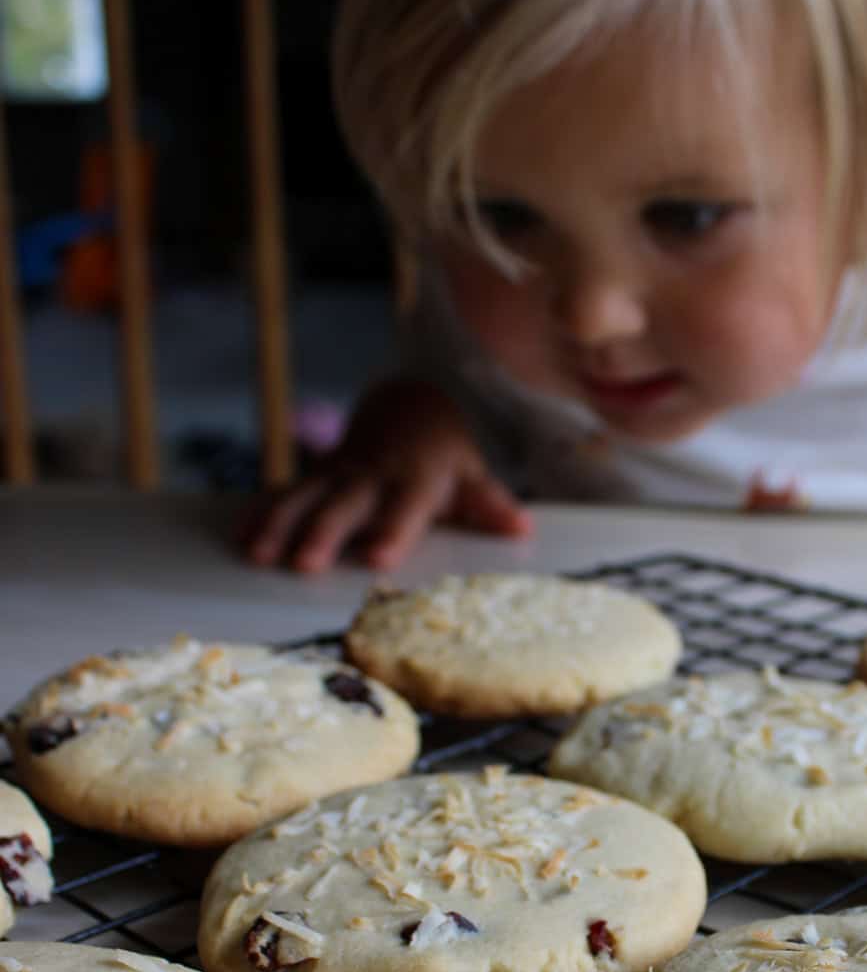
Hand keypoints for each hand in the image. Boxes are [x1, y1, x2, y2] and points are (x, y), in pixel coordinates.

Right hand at [242, 377, 532, 572]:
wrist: (410, 407)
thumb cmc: (444, 459)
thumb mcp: (471, 476)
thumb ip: (489, 504)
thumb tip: (521, 527)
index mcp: (414, 479)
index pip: (404, 508)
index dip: (390, 532)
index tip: (375, 559)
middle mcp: (372, 475)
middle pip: (345, 505)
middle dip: (322, 533)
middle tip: (302, 564)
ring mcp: (339, 473)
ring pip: (305, 497)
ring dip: (280, 525)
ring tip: (257, 555)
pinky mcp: (316, 476)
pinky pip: (285, 493)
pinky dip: (261, 512)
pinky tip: (240, 536)